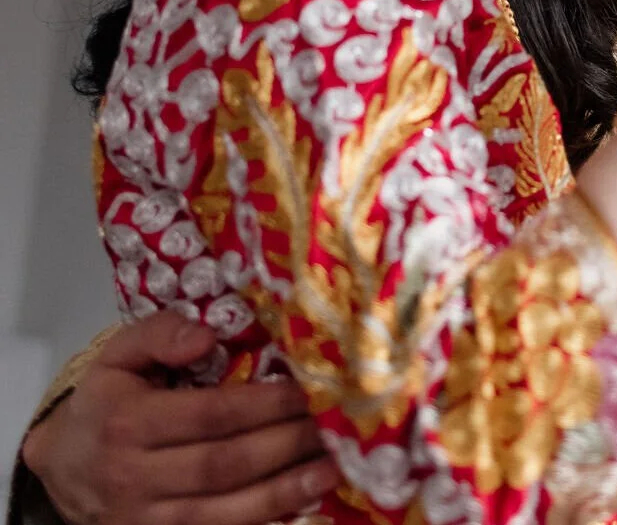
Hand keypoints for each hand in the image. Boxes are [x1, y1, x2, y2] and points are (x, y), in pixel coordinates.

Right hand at [21, 312, 337, 524]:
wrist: (61, 469)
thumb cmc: (104, 402)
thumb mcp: (118, 354)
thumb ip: (160, 333)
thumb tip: (207, 335)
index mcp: (130, 423)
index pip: (210, 416)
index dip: (264, 405)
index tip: (307, 388)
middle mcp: (136, 478)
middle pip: (225, 465)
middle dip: (285, 444)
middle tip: (333, 422)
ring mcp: (147, 521)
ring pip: (225, 511)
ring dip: (284, 491)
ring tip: (332, 468)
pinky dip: (262, 521)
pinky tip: (301, 501)